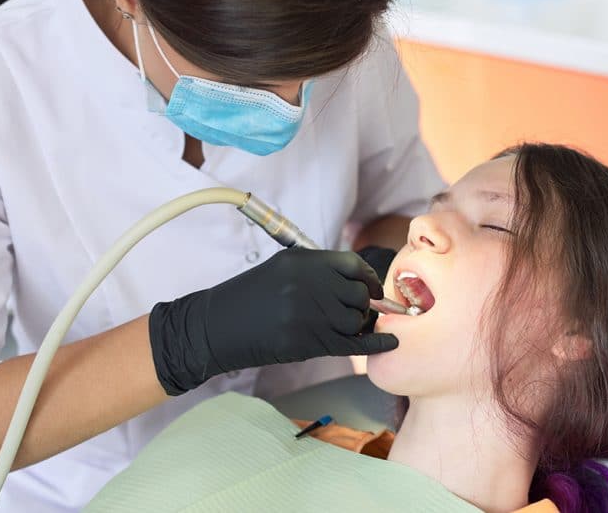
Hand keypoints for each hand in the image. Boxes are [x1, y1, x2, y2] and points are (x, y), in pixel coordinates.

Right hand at [149, 248, 398, 394]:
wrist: (216, 327)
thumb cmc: (248, 298)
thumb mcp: (280, 269)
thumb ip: (317, 271)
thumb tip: (357, 281)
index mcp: (302, 262)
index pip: (352, 265)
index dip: (368, 277)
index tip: (373, 288)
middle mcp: (307, 284)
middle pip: (358, 294)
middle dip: (364, 305)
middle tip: (359, 312)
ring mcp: (306, 314)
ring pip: (356, 320)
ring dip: (359, 326)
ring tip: (348, 328)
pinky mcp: (304, 342)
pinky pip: (352, 344)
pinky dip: (376, 344)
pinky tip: (391, 343)